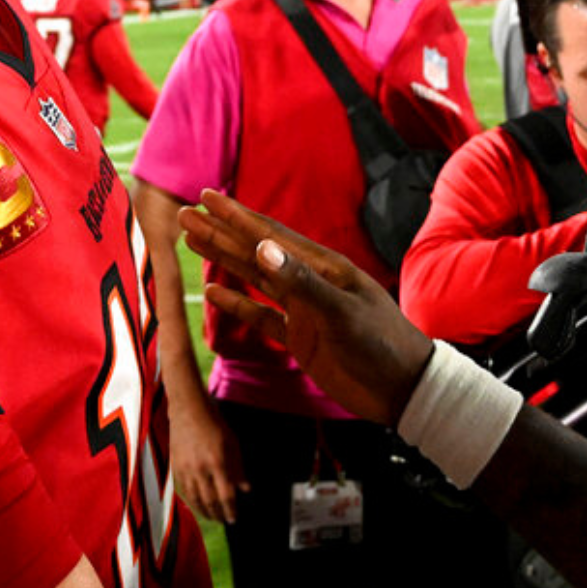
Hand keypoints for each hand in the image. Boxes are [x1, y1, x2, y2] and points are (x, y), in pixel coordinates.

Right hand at [168, 394, 247, 523]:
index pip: (226, 495)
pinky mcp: (175, 467)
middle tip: (224, 520)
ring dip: (204, 511)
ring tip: (211, 516)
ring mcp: (185, 469)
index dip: (231, 509)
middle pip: (210, 501)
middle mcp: (200, 469)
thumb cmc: (214, 423)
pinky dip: (191, 501)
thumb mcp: (232, 443)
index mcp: (217, 462)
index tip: (234, 518)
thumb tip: (245, 489)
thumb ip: (238, 468)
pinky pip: (183, 490)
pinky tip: (197, 504)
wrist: (188, 410)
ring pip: (194, 499)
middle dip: (218, 514)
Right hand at [179, 189, 434, 426]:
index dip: (236, 216)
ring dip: (224, 260)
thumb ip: (301, 282)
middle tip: (184, 214)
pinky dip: (238, 304)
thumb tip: (262, 248)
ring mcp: (304, 310)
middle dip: (220, 233)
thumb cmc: (381, 344)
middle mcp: (310, 282)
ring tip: (193, 241)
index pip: (270, 235)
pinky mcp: (301, 339)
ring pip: (255, 279)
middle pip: (255, 252)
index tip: (206, 197)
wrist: (402, 389)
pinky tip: (214, 293)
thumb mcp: (341, 312)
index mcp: (323, 267)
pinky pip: (262, 316)